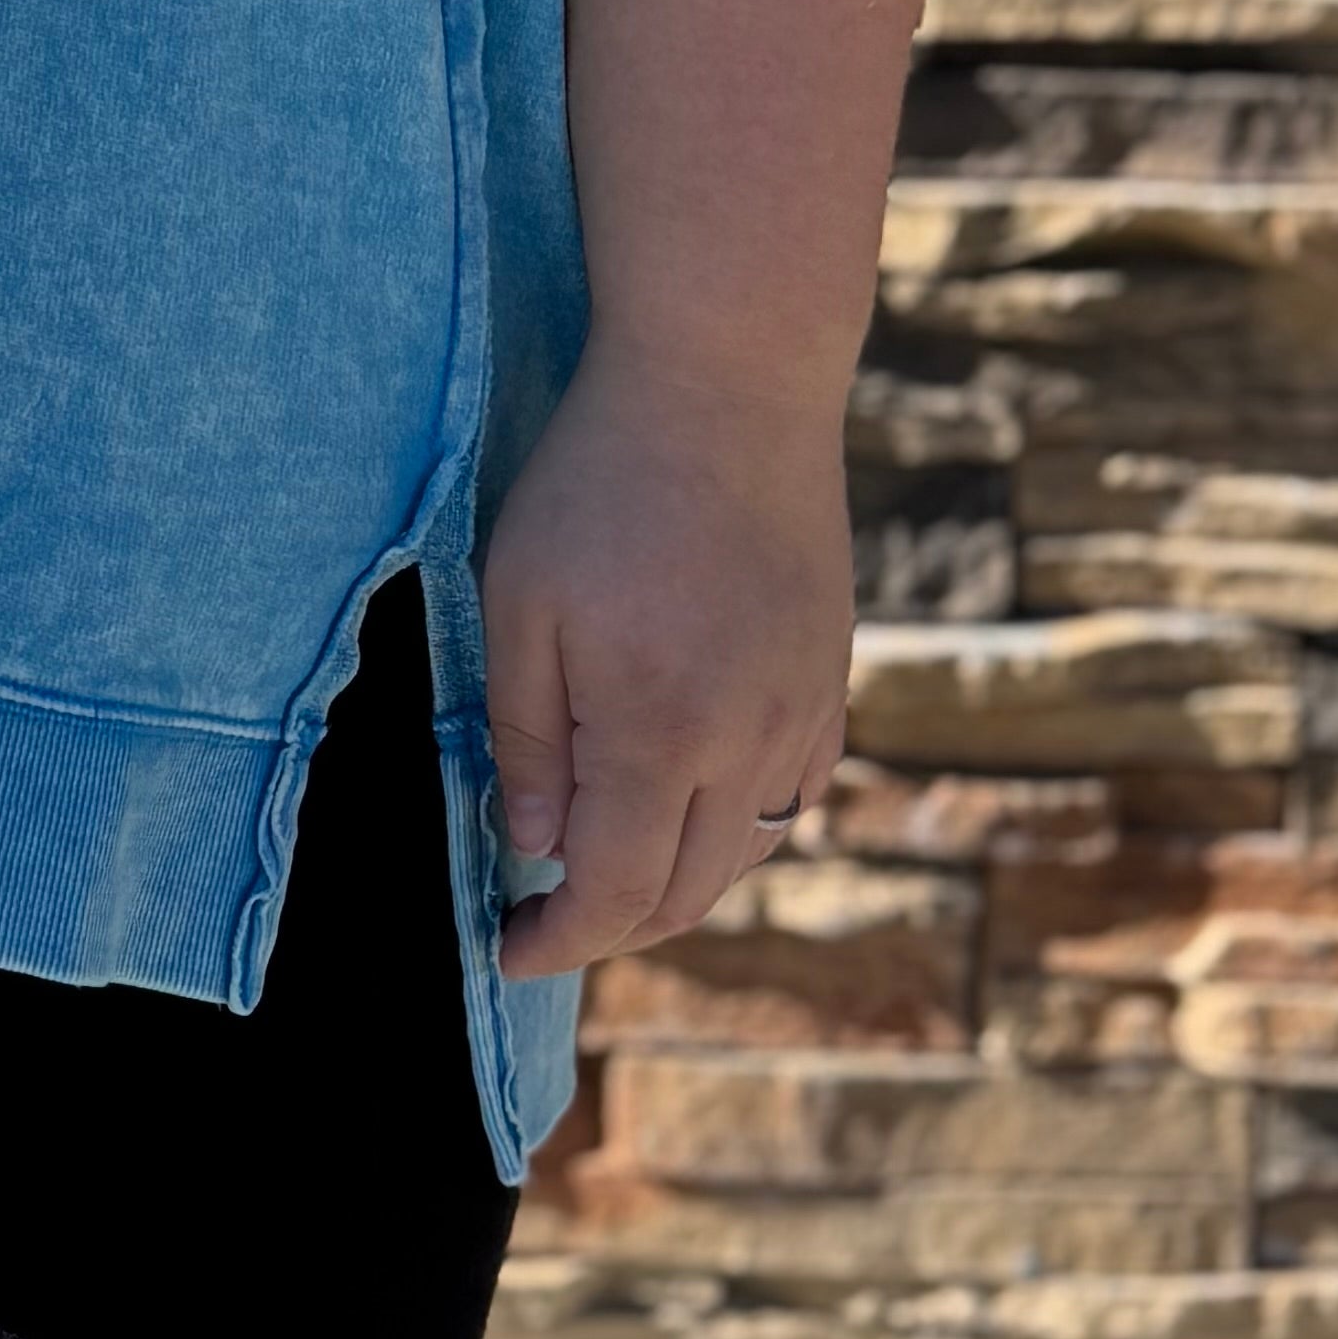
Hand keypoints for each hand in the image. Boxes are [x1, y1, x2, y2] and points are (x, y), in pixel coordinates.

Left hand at [479, 339, 854, 983]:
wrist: (729, 389)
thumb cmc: (600, 484)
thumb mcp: (520, 601)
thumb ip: (525, 737)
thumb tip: (532, 844)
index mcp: (659, 731)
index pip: (614, 891)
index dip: (558, 939)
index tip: (507, 949)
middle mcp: (747, 743)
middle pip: (686, 894)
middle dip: (610, 926)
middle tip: (543, 915)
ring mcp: (802, 716)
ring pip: (743, 855)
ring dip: (674, 883)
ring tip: (603, 862)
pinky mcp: (830, 684)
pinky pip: (786, 798)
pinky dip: (731, 829)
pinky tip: (679, 799)